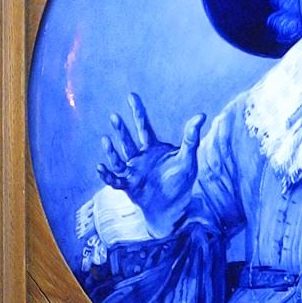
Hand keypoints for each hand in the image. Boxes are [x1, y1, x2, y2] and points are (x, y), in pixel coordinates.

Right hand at [97, 92, 204, 237]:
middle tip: (115, 116)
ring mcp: (132, 171)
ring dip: (112, 150)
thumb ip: (191, 137)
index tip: (131, 95)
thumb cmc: (181, 181)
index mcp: (153, 148)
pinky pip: (115, 179)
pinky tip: (100, 167)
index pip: (143, 126)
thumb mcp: (188, 158)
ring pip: (118, 158)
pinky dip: (106, 175)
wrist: (174, 207)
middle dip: (121, 130)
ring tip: (105, 140)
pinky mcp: (128, 186)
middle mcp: (140, 157)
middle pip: (128, 140)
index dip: (138, 111)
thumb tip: (201, 115)